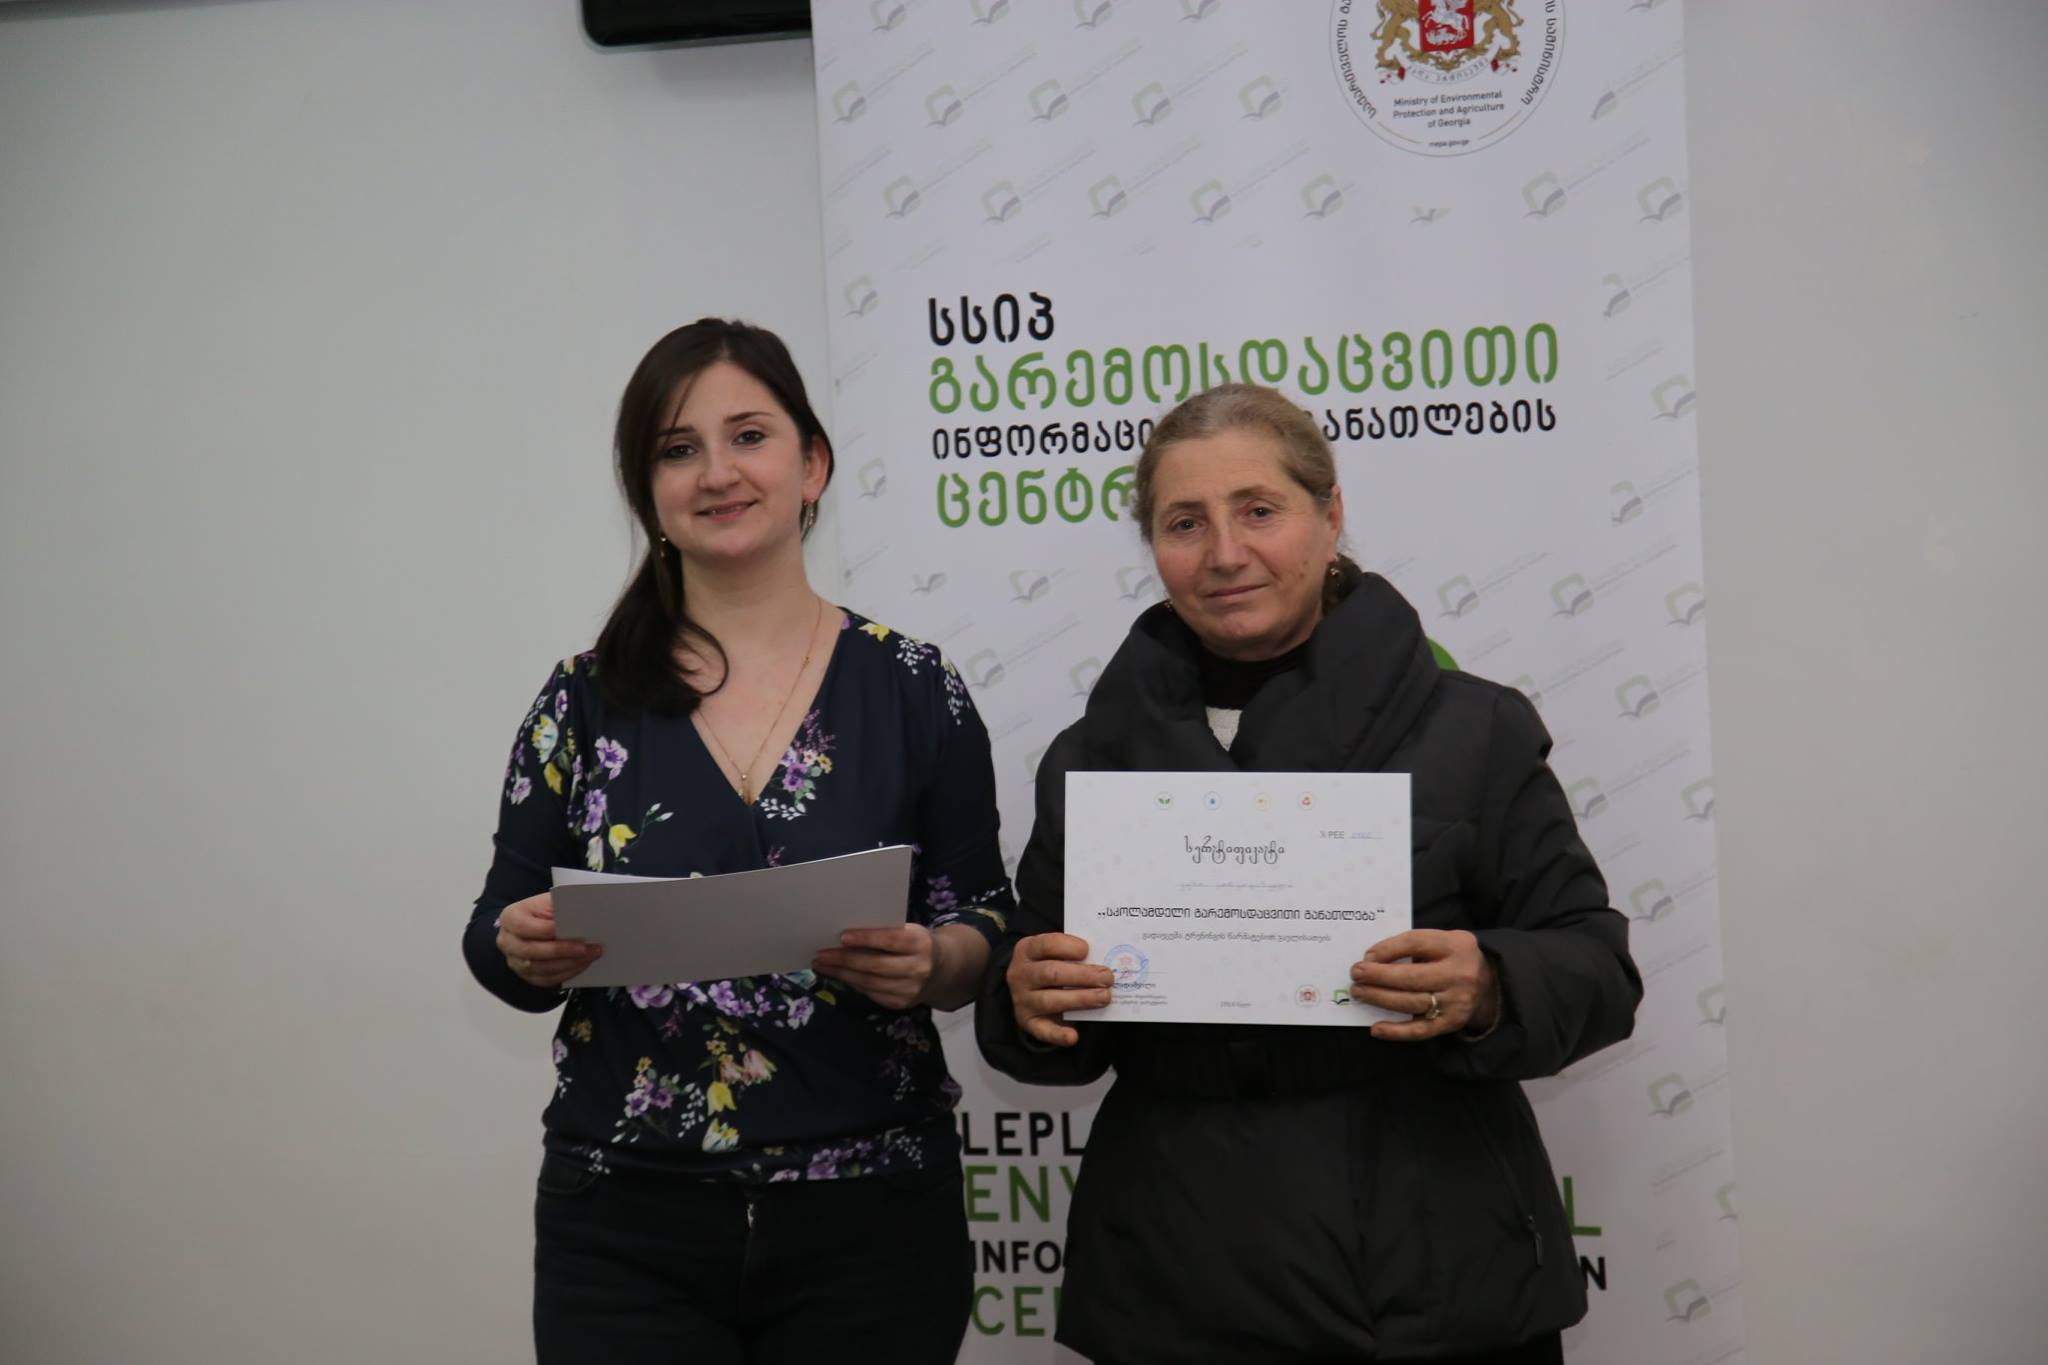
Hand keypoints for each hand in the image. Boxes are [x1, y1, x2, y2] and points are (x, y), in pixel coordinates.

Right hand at [496, 891, 601, 988]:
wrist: (531, 925)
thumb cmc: (542, 911)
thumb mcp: (547, 901)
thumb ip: (560, 907)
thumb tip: (581, 915)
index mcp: (510, 918)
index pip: (524, 926)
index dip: (546, 930)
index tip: (570, 929)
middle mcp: (508, 941)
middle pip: (531, 951)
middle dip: (562, 950)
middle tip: (586, 948)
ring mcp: (515, 961)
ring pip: (540, 968)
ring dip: (569, 964)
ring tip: (590, 955)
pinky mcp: (527, 975)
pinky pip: (546, 979)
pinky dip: (567, 973)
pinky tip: (582, 964)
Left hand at [814, 924, 942, 1010]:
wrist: (942, 969)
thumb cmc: (915, 943)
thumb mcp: (908, 931)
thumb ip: (886, 932)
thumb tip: (845, 935)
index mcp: (921, 943)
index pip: (891, 940)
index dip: (867, 939)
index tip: (843, 937)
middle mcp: (918, 968)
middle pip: (876, 966)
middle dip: (845, 960)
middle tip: (821, 955)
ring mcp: (910, 990)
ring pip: (869, 983)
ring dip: (842, 974)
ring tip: (822, 965)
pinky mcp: (902, 1004)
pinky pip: (871, 993)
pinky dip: (852, 983)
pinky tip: (839, 975)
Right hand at [1007, 933, 1112, 1048]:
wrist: (1030, 989)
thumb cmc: (1052, 965)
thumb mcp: (1055, 953)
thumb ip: (1073, 955)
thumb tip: (1101, 964)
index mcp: (1027, 950)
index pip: (1046, 945)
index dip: (1068, 946)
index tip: (1087, 950)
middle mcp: (1020, 974)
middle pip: (1051, 973)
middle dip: (1083, 976)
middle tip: (1107, 978)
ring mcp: (1022, 999)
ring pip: (1050, 1000)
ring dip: (1080, 999)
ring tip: (1104, 997)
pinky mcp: (1027, 1022)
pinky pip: (1042, 1030)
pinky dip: (1058, 1034)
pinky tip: (1073, 1036)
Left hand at [1351, 929, 1498, 1041]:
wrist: (1488, 984)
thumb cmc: (1452, 958)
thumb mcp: (1442, 940)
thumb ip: (1413, 944)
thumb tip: (1372, 958)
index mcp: (1456, 945)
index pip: (1415, 943)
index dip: (1387, 949)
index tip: (1367, 956)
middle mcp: (1459, 974)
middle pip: (1411, 976)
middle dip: (1378, 976)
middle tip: (1355, 975)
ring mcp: (1456, 1001)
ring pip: (1411, 1002)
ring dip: (1380, 998)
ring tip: (1359, 993)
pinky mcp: (1451, 1023)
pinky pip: (1420, 1030)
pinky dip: (1396, 1031)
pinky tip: (1376, 1028)